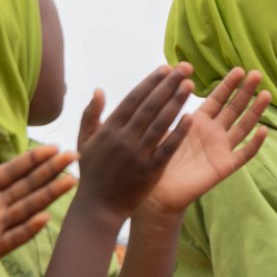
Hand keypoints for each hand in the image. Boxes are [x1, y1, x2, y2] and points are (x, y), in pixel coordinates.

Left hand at [0, 135, 76, 276]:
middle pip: (26, 186)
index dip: (31, 160)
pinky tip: (44, 218)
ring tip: (70, 181)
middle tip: (73, 155)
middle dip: (49, 171)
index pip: (10, 172)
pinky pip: (10, 239)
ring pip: (26, 209)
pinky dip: (27, 230)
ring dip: (48, 196)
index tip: (52, 147)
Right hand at [72, 64, 194, 221]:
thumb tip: (99, 90)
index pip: (134, 99)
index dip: (151, 82)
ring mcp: (137, 154)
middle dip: (168, 85)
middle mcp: (124, 138)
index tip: (166, 68)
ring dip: (176, 102)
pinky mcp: (150, 171)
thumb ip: (91, 115)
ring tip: (190, 86)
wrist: (98, 208)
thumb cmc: (91, 173)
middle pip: (150, 106)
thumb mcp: (84, 142)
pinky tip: (191, 118)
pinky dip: (179, 133)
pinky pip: (167, 148)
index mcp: (109, 129)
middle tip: (185, 68)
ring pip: (160, 123)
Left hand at [140, 68, 270, 218]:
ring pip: (243, 127)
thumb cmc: (157, 160)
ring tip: (266, 94)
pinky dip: (254, 144)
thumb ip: (168, 109)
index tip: (239, 70)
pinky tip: (264, 130)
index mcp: (199, 121)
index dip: (228, 85)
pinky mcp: (224, 166)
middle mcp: (214, 133)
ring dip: (255, 112)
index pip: (218, 99)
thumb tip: (170, 83)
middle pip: (234, 108)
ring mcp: (221, 149)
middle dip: (245, 92)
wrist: (158, 192)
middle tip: (256, 74)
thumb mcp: (163, 129)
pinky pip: (243, 154)